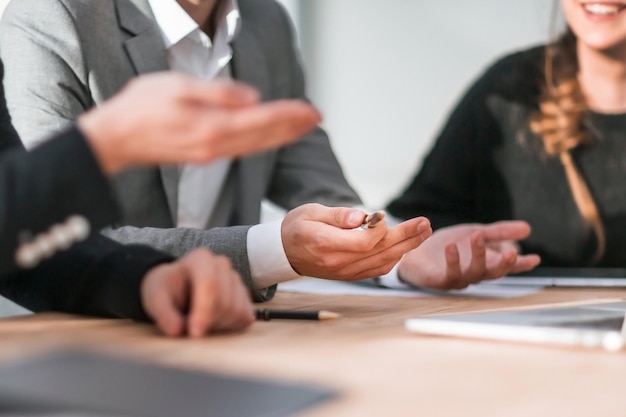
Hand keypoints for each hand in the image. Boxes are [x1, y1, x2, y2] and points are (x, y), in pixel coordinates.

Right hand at [77, 73, 320, 173]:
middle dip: (293, 127)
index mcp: (211, 127)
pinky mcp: (204, 156)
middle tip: (317, 117)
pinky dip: (262, 141)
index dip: (289, 115)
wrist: (115, 140)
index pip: (261, 119)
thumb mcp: (177, 86)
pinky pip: (242, 149)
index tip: (311, 111)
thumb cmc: (140, 108)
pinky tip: (270, 135)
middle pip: (264, 137)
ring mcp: (210, 154)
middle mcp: (216, 146)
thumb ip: (218, 93)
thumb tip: (254, 98)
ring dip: (282, 136)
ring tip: (302, 126)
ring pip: (256, 145)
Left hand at [140, 248, 253, 337]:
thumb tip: (177, 331)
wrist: (176, 289)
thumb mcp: (155, 300)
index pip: (210, 284)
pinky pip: (245, 317)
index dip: (204, 311)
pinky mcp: (244, 295)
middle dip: (209, 322)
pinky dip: (230, 326)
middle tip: (190, 329)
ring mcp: (236, 279)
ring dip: (219, 325)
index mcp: (200, 259)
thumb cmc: (166, 291)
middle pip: (225, 301)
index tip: (195, 333)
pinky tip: (213, 322)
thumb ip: (164, 314)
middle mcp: (221, 264)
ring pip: (237, 311)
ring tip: (200, 322)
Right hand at [281, 204, 431, 279]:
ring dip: (406, 248)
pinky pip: (377, 270)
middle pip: (379, 252)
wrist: (284, 252)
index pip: (364, 242)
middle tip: (425, 223)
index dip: (380, 229)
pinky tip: (405, 247)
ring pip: (383, 262)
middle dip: (406, 237)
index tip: (384, 214)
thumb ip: (337, 215)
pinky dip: (394, 258)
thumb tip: (360, 217)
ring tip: (423, 232)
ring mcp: (344, 272)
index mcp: (326, 244)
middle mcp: (337, 262)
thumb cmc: (297, 227)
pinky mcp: (349, 275)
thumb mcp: (311, 212)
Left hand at [397, 221, 540, 289]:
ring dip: (478, 254)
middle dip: (504, 265)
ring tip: (477, 236)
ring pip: (473, 272)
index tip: (535, 259)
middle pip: (494, 273)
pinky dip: (452, 260)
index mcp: (485, 263)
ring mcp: (458, 279)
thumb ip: (499, 232)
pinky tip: (451, 246)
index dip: (521, 264)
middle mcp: (474, 274)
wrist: (416, 253)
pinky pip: (448, 273)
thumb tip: (527, 228)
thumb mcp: (475, 232)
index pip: (508, 266)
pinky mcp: (439, 280)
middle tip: (512, 253)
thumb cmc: (448, 246)